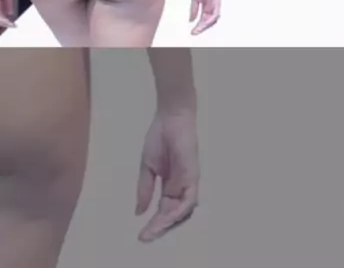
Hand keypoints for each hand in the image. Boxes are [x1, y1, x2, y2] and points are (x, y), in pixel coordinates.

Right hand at [136, 108, 198, 241]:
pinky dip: (179, 211)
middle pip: (173, 214)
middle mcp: (181, 186)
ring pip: (183, 211)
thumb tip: (139, 212)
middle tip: (145, 237)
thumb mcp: (147, 166)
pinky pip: (189, 199)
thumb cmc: (160, 136)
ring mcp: (188, 181)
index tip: (140, 235)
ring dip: (168, 223)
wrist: (170, 116)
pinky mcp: (193, 175)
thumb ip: (145, 189)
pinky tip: (166, 218)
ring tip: (153, 230)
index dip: (153, 223)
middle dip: (160, 227)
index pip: (163, 210)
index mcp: (170, 184)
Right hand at [190, 0, 220, 34]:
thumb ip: (194, 9)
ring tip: (198, 29)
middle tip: (194, 33)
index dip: (198, 27)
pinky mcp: (217, 1)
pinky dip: (211, 19)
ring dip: (206, 25)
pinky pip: (216, 13)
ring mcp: (215, 5)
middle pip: (208, 22)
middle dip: (201, 28)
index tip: (192, 32)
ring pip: (213, 20)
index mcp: (206, 7)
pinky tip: (206, 22)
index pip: (203, 20)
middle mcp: (212, 8)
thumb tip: (191, 20)